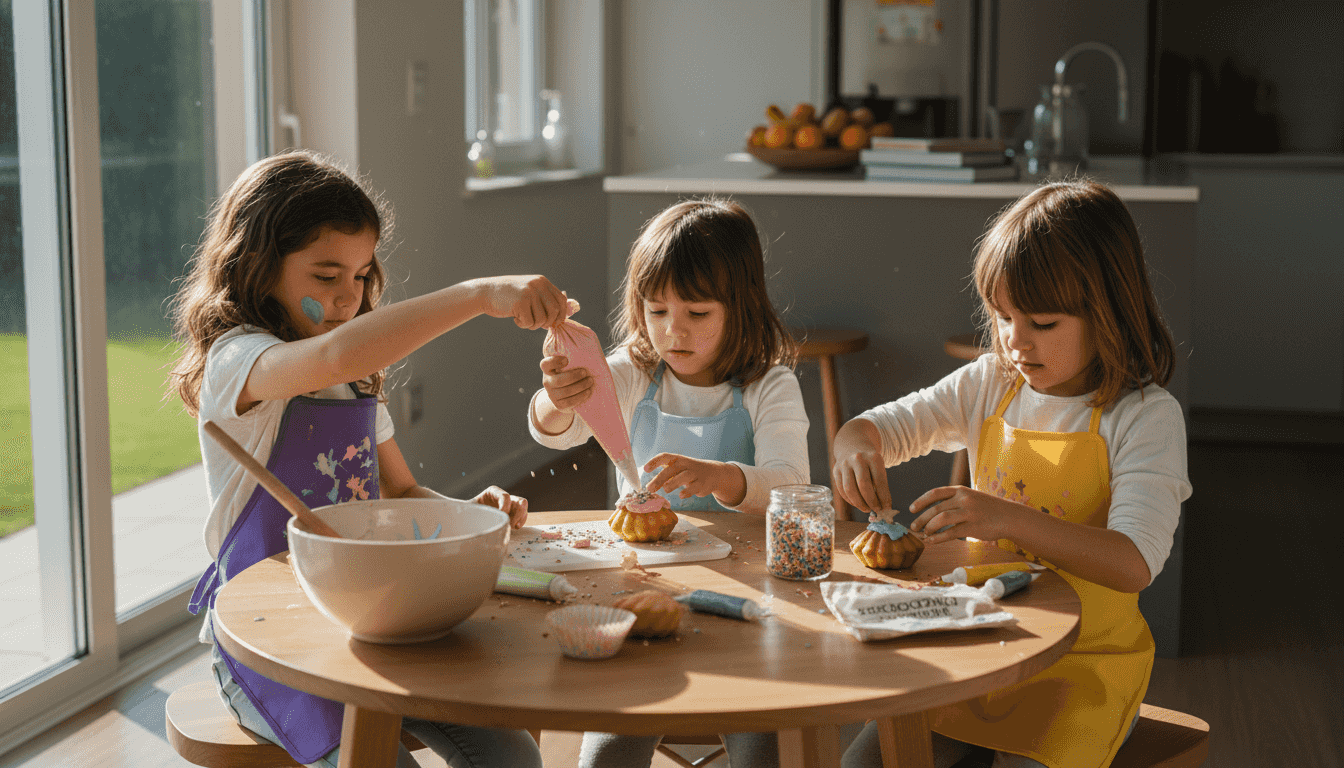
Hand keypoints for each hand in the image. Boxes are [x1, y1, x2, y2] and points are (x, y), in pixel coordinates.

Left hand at [472, 485, 528, 527]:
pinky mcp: (513, 514)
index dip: (505, 507)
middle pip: (520, 501)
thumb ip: (469, 508)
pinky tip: (513, 528)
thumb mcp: (468, 509)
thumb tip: (463, 510)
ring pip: (523, 508)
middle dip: (517, 513)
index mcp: (492, 492)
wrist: (469, 520)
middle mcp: (503, 498)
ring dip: (520, 518)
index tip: (500, 518)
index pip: (505, 496)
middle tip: (508, 524)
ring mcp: (510, 505)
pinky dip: (521, 522)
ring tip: (511, 527)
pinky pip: (523, 516)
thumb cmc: (467, 513)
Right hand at [479, 275, 567, 329]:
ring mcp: (529, 293)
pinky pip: (529, 323)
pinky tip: (515, 318)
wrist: (485, 292)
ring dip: (533, 325)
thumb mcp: (529, 291)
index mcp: (542, 281)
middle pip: (555, 311)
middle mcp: (538, 285)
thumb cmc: (508, 296)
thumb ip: (545, 299)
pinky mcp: (520, 302)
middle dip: (548, 322)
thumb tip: (565, 311)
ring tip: (523, 319)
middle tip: (537, 324)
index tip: (554, 323)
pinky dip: (523, 324)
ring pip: (542, 319)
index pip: (561, 300)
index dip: (561, 314)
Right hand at [539, 354, 593, 412]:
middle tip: (585, 372)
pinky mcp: (558, 404)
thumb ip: (572, 356)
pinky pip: (569, 402)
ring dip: (580, 386)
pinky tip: (588, 392)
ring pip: (565, 392)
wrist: (565, 395)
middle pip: (557, 380)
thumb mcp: (568, 365)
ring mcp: (552, 394)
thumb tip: (587, 342)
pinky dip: (580, 397)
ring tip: (590, 381)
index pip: (545, 364)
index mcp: (548, 369)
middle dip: (573, 376)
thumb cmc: (571, 373)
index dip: (554, 362)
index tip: (567, 360)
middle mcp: (547, 382)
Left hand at [643, 453, 732, 500]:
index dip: (654, 462)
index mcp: (677, 459)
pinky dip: (688, 491)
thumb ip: (665, 474)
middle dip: (660, 478)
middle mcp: (686, 465)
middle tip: (649, 488)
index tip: (645, 469)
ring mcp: (695, 474)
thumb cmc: (689, 471)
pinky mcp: (702, 483)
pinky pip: (695, 487)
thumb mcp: (678, 468)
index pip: (664, 456)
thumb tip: (649, 486)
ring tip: (666, 490)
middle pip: (672, 469)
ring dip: (674, 483)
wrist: (713, 473)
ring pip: (684, 476)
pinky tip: (681, 495)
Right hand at [830, 445, 890, 514]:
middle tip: (876, 510)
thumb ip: (881, 487)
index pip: (880, 481)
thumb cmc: (870, 463)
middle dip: (871, 501)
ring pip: (849, 489)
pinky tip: (857, 503)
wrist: (853, 447)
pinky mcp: (835, 470)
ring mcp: (844, 464)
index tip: (887, 508)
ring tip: (866, 508)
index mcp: (873, 457)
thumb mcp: (879, 469)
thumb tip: (883, 509)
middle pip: (863, 485)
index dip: (883, 497)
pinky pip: (841, 490)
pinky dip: (850, 500)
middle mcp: (857, 459)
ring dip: (859, 503)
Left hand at [907, 486, 1029, 544]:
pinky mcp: (973, 527)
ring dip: (929, 527)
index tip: (911, 509)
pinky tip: (932, 541)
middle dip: (921, 518)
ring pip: (941, 519)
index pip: (935, 493)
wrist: (1010, 516)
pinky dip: (938, 538)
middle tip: (914, 527)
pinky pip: (951, 533)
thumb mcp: (970, 497)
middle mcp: (964, 499)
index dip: (921, 501)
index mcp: (961, 490)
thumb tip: (930, 512)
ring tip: (924, 534)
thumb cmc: (987, 508)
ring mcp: (969, 513)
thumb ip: (953, 501)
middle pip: (936, 508)